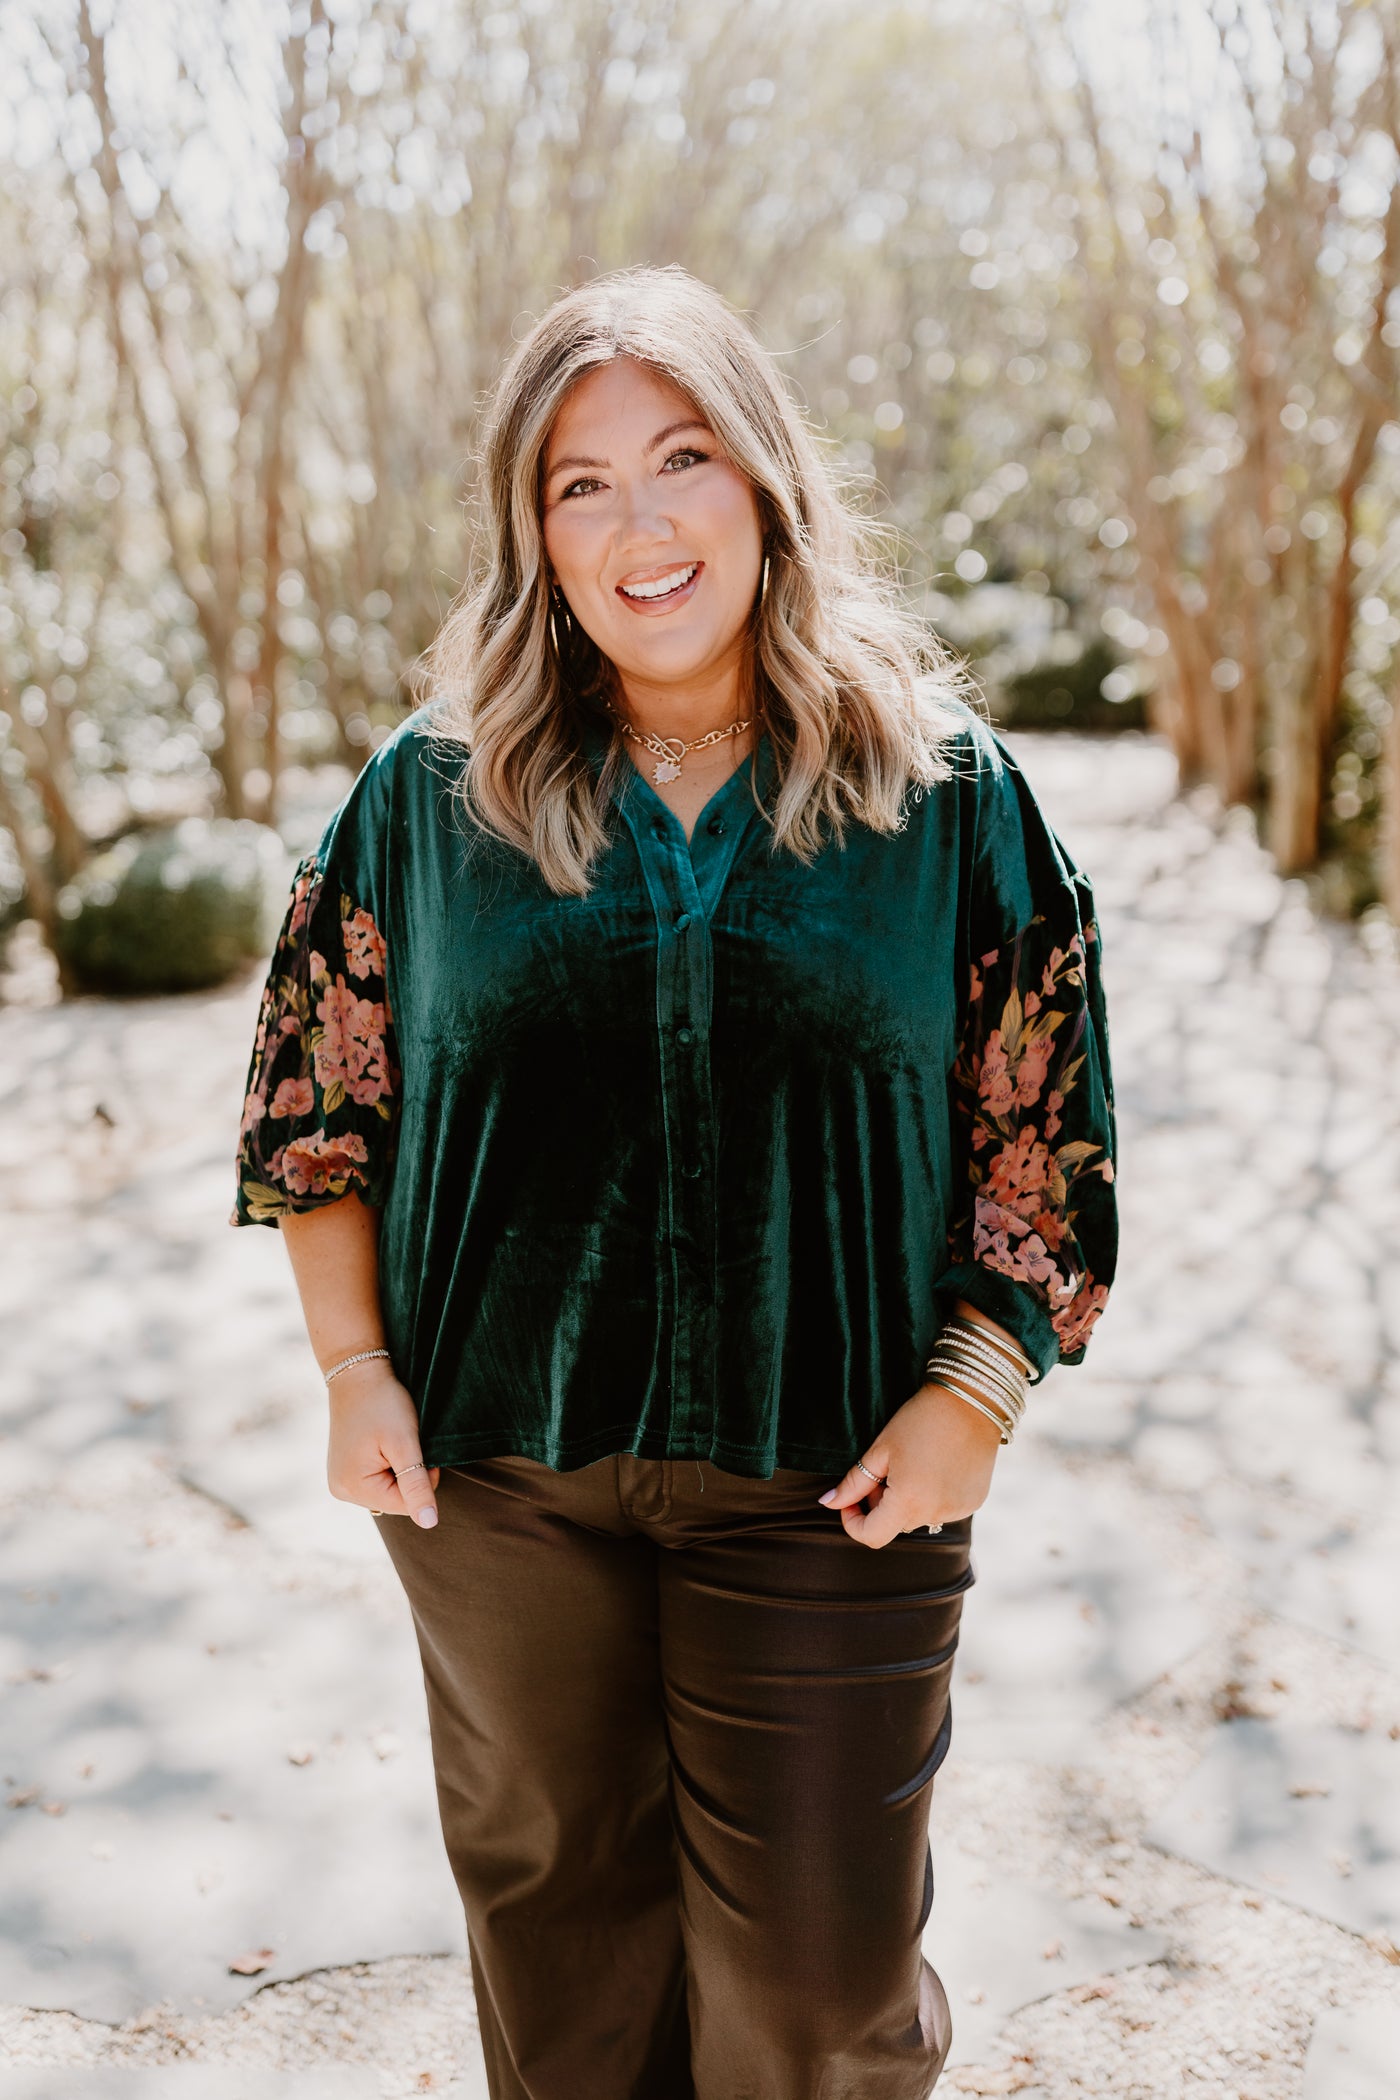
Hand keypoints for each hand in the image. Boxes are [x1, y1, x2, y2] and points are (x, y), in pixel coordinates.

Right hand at [326, 1360, 439, 1527]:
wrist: (358, 1372)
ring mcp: (341, 1480)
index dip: (423, 1479)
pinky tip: (383, 1442)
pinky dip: (389, 1464)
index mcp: (352, 1488)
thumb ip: (416, 1485)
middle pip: (396, 1500)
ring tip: (391, 1439)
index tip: (420, 1448)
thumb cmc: (383, 1403)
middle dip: (409, 1474)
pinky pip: (378, 1479)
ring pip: (389, 1489)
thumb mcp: (405, 1444)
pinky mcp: (346, 1469)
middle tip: (405, 1440)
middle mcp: (341, 1490)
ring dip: (400, 1468)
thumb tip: (429, 1523)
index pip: (406, 1505)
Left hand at [819, 1381, 1001, 1549]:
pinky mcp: (974, 1502)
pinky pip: (943, 1509)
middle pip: (895, 1525)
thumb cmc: (920, 1420)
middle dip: (881, 1505)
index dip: (853, 1522)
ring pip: (919, 1516)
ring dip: (908, 1501)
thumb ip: (854, 1483)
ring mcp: (958, 1510)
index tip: (851, 1500)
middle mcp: (935, 1513)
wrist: (972, 1400)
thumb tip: (827, 1503)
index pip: (871, 1536)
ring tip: (914, 1464)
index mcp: (908, 1502)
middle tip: (885, 1470)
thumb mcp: (881, 1450)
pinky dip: (932, 1496)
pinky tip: (937, 1466)